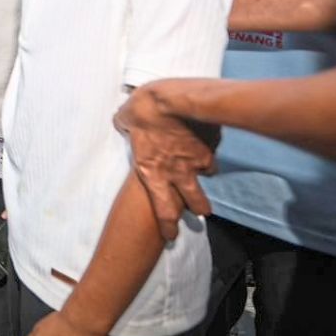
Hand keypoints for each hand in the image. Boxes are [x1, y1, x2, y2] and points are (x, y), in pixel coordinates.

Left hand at [114, 80, 221, 239]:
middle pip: (196, 203)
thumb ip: (125, 126)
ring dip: (205, 175)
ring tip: (205, 171)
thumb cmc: (142, 110)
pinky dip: (210, 148)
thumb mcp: (125, 120)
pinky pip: (212, 150)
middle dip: (199, 209)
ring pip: (208, 177)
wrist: (173, 100)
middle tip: (201, 213)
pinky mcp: (211, 145)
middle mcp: (178, 173)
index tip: (171, 236)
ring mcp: (197, 161)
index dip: (168, 226)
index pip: (163, 210)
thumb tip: (122, 121)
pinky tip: (207, 139)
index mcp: (152, 172)